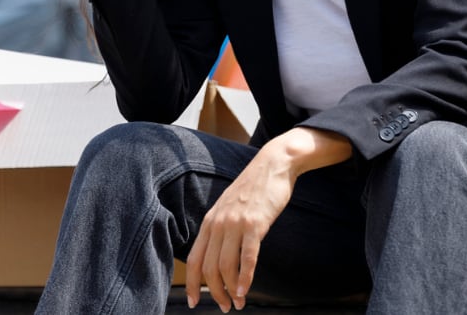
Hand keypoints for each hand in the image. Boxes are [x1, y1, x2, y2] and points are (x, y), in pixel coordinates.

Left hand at [185, 128, 352, 310]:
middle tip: (226, 306)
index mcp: (210, 221)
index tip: (193, 302)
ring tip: (239, 302)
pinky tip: (246, 289)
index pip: (195, 260)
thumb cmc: (254, 189)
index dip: (193, 284)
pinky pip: (248, 256)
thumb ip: (221, 228)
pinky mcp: (255, 223)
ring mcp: (236, 223)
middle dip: (216, 293)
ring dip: (231, 289)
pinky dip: (246, 277)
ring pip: (226, 266)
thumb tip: (219, 254)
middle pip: (210, 268)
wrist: (274, 165)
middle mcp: (218, 223)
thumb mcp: (229, 207)